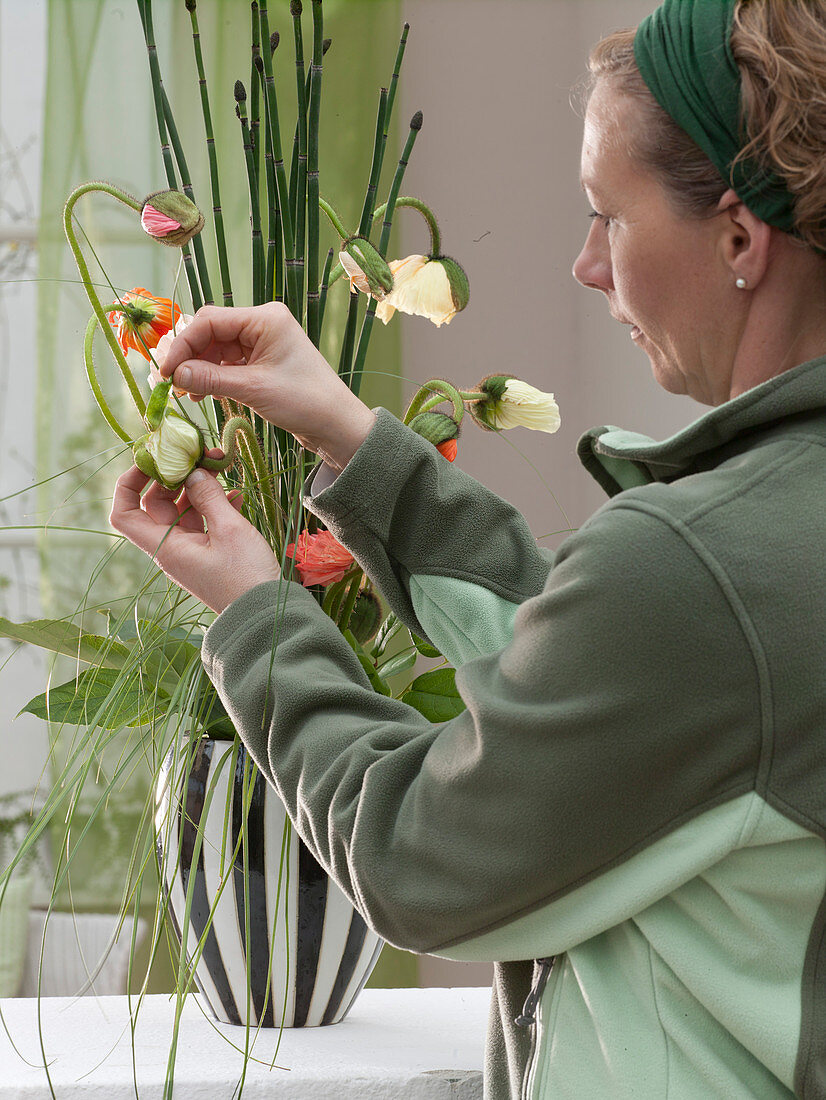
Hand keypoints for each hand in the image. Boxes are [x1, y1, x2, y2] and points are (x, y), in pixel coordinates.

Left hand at [110, 464, 280, 613]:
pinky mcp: (209, 554)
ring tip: (220, 469)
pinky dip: (214, 504)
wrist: (265, 615)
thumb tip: (193, 472)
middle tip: (199, 457)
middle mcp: (171, 549)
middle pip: (156, 504)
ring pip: (182, 510)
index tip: (153, 460)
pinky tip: (235, 494)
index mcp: (165, 546)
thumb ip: (208, 497)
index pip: (124, 512)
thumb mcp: (229, 530)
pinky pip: (202, 522)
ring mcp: (190, 551)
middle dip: (174, 477)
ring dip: (198, 488)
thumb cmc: (245, 576)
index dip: (130, 482)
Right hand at [160, 303, 376, 470]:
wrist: (336, 425)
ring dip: (199, 369)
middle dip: (189, 356)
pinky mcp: (262, 362)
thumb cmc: (304, 401)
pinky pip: (228, 363)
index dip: (183, 345)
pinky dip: (213, 376)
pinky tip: (202, 394)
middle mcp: (262, 324)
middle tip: (171, 383)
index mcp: (265, 318)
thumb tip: (174, 375)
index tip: (166, 372)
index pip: (210, 320)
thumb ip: (211, 379)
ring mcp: (262, 343)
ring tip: (187, 393)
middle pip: (210, 331)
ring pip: (216, 348)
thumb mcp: (253, 389)